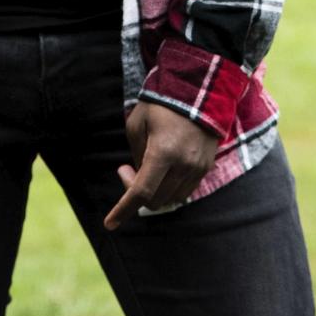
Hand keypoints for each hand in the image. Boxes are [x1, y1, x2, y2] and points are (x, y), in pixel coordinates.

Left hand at [103, 101, 217, 230]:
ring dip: (155, 191)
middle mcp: (182, 165)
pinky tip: (164, 168)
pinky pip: (185, 190)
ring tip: (147, 166)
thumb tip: (139, 178)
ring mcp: (197, 168)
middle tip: (127, 170)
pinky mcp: (206, 167)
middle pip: (155, 199)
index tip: (109, 224)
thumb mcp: (137, 124)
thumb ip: (136, 155)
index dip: (123, 210)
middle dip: (135, 192)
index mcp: (162, 152)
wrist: (197, 91)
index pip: (141, 192)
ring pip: (171, 199)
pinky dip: (170, 187)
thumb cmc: (161, 105)